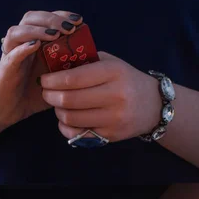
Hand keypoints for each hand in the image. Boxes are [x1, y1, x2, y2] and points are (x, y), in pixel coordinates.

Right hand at [0, 11, 82, 126]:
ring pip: (16, 32)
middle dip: (51, 19)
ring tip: (54, 35)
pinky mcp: (4, 70)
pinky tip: (35, 46)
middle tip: (69, 27)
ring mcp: (10, 56)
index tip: (78, 21)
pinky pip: (11, 55)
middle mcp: (20, 45)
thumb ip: (67, 68)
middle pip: (30, 18)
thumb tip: (92, 61)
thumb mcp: (55, 79)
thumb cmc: (32, 94)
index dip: (61, 15)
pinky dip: (22, 48)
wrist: (8, 112)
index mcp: (33, 43)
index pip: (45, 19)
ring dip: (37, 30)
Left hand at [40, 52, 160, 141]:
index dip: (52, 80)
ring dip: (57, 111)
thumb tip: (54, 65)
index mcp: (114, 73)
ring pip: (71, 118)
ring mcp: (114, 118)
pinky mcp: (111, 135)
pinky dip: (66, 126)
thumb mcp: (111, 63)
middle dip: (50, 96)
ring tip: (57, 104)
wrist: (154, 105)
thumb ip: (86, 62)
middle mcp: (115, 96)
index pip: (73, 78)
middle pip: (69, 100)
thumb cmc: (126, 80)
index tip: (43, 79)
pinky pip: (78, 133)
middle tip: (46, 92)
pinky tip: (66, 119)